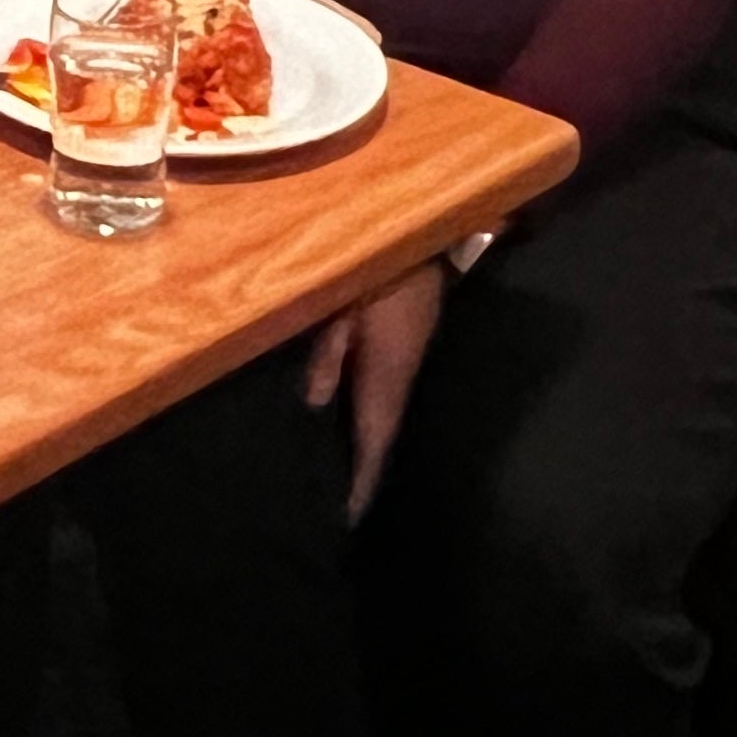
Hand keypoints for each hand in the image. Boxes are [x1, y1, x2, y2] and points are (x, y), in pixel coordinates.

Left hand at [301, 258, 447, 520]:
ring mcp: (406, 356)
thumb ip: (330, 350)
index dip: (362, 480)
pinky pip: (384, 391)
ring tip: (343, 478)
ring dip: (367, 445)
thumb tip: (318, 402)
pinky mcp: (404, 342)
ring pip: (384, 412)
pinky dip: (369, 415)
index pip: (376, 437)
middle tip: (340, 511)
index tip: (347, 517)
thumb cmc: (372, 257)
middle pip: (382, 433)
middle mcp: (402, 370)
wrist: (418, 220)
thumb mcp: (340, 300)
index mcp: (389, 368)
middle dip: (364, 474)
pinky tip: (350, 421)